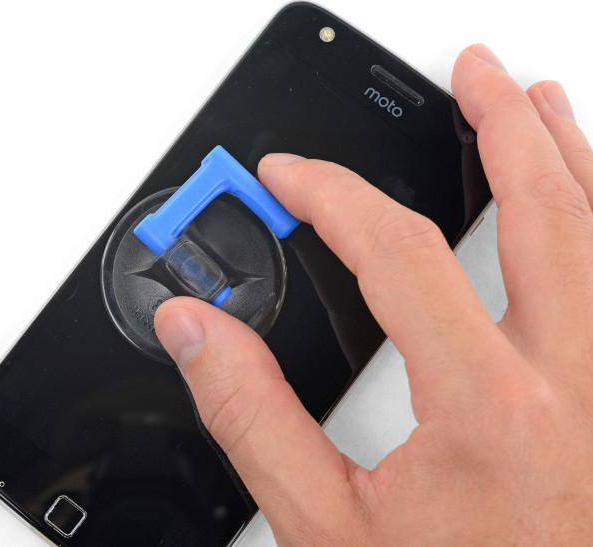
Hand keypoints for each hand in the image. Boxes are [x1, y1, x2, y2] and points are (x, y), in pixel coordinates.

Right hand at [155, 44, 592, 543]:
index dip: (337, 198)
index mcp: (490, 409)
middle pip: (547, 210)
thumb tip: (197, 331)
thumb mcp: (327, 527)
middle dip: (502, 126)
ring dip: (575, 156)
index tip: (292, 178)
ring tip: (541, 103)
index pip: (403, 255)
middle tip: (473, 75)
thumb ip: (253, 416)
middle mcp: (580, 385)